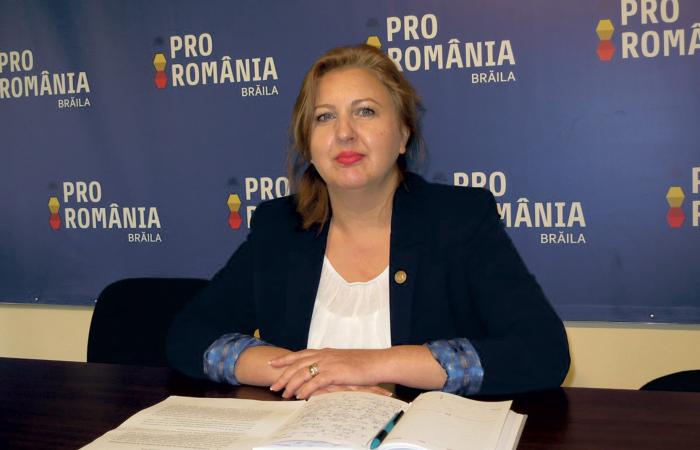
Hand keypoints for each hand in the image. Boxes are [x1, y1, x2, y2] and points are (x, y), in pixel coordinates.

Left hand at [268, 348, 382, 398]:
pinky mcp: (335, 373)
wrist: (378, 362)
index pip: (300, 354)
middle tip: (273, 385)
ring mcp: (329, 363)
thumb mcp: (343, 360)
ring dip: (292, 384)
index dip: (285, 359)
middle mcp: (324, 355)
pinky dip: (305, 389)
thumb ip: (331, 363)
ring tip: (284, 394)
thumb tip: (322, 370)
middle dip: (283, 375)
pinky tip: (300, 396)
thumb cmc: (364, 363)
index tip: (273, 363)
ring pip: (303, 373)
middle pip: (297, 364)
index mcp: (326, 352)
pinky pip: (315, 382)